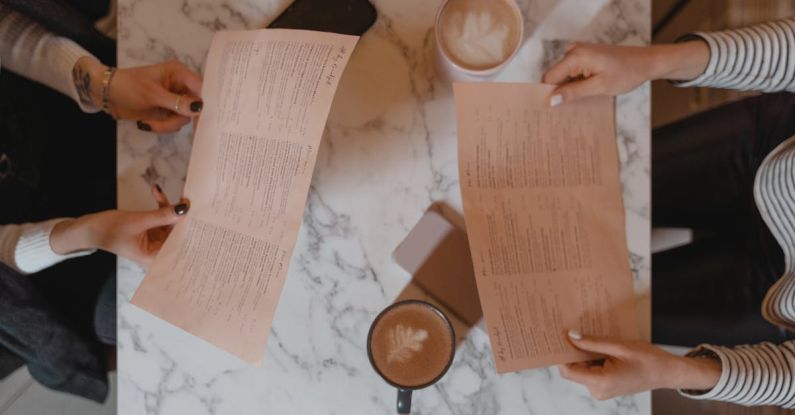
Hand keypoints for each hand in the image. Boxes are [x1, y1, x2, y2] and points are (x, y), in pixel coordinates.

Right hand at [50, 185, 189, 265]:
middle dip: (182, 216)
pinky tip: (156, 191)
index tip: (203, 218)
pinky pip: (161, 217)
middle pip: (177, 233)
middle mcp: (157, 251)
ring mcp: (154, 240)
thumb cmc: (109, 230)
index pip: (179, 246)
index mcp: (155, 258)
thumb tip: (184, 209)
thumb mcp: (138, 221)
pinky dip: (160, 205)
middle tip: (189, 199)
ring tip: (165, 193)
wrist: (89, 228)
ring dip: (169, 206)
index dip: (191, 231)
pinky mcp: (150, 230)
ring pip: (170, 222)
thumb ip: (163, 215)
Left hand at [74, 57, 202, 132]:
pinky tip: (149, 123)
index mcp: (179, 73)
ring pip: (185, 118)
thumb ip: (177, 102)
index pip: (201, 87)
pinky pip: (175, 123)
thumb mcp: (152, 94)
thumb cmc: (128, 87)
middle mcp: (181, 86)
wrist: (107, 96)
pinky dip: (163, 126)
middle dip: (179, 117)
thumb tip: (199, 108)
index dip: (204, 102)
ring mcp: (175, 100)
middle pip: (195, 106)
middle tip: (166, 122)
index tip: (201, 116)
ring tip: (150, 122)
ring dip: (168, 124)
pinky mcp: (169, 111)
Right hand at [542, 41, 708, 105]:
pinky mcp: (584, 56)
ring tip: (578, 104)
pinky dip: (575, 84)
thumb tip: (551, 100)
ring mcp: (579, 52)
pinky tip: (584, 95)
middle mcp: (573, 51)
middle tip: (565, 113)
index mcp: (575, 56)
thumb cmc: (627, 73)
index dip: (548, 95)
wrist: (646, 62)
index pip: (549, 78)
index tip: (549, 113)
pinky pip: (572, 73)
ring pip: (564, 76)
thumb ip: (573, 93)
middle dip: (559, 93)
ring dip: (568, 90)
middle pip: (555, 77)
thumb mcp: (599, 87)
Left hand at [558, 330, 720, 399]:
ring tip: (594, 338)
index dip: (561, 354)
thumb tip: (571, 335)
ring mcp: (601, 391)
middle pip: (573, 369)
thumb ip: (593, 342)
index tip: (559, 337)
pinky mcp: (604, 387)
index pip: (567, 370)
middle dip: (574, 351)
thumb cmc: (648, 359)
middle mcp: (598, 390)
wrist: (667, 372)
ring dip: (585, 354)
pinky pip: (591, 371)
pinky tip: (601, 347)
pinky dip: (592, 359)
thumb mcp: (619, 346)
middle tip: (575, 330)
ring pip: (582, 369)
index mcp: (601, 382)